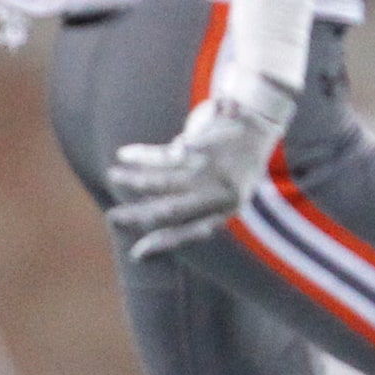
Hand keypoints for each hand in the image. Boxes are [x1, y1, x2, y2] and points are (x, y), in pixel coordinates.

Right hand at [107, 71, 295, 256]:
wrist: (261, 121)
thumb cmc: (240, 158)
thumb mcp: (229, 186)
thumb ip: (200, 203)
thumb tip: (156, 217)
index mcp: (227, 210)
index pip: (189, 232)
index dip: (162, 244)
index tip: (136, 254)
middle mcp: (219, 195)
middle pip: (171, 210)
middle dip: (139, 215)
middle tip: (113, 217)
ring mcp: (211, 171)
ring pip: (162, 182)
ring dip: (133, 180)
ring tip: (113, 176)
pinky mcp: (204, 148)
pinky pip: (164, 156)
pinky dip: (141, 155)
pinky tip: (124, 154)